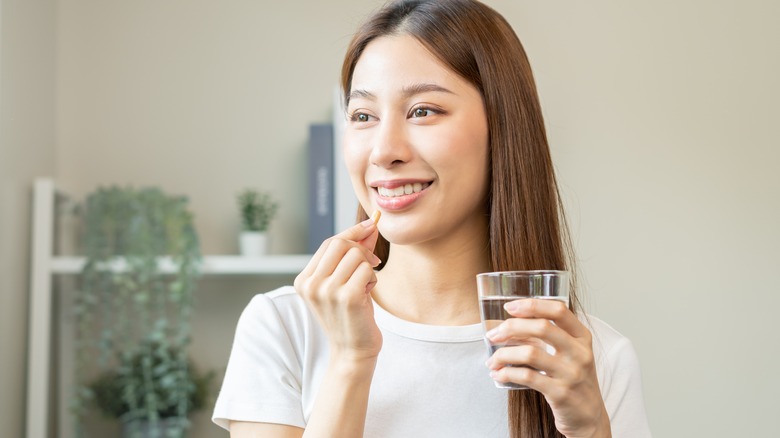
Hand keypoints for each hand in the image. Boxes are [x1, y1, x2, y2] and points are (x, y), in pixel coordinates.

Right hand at [294, 216, 382, 363]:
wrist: (352, 350)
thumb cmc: (350, 314)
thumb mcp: (343, 281)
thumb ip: (353, 253)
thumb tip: (370, 224)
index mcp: (304, 280)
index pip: (329, 242)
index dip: (352, 232)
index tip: (371, 225)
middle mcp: (311, 285)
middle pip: (341, 243)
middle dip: (361, 249)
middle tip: (372, 263)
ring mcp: (328, 292)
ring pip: (356, 256)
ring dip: (368, 268)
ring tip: (364, 286)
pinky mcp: (348, 298)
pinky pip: (367, 270)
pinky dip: (373, 278)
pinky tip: (368, 294)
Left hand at [485, 299, 610, 437]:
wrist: (590, 417)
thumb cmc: (574, 380)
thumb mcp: (573, 353)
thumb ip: (553, 336)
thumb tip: (512, 324)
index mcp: (582, 337)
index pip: (558, 310)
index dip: (532, 305)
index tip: (510, 307)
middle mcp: (580, 353)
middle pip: (542, 328)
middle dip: (510, 328)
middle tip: (493, 335)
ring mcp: (571, 374)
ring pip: (530, 353)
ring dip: (503, 354)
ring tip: (492, 361)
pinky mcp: (560, 393)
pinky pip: (527, 377)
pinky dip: (507, 373)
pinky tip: (498, 374)